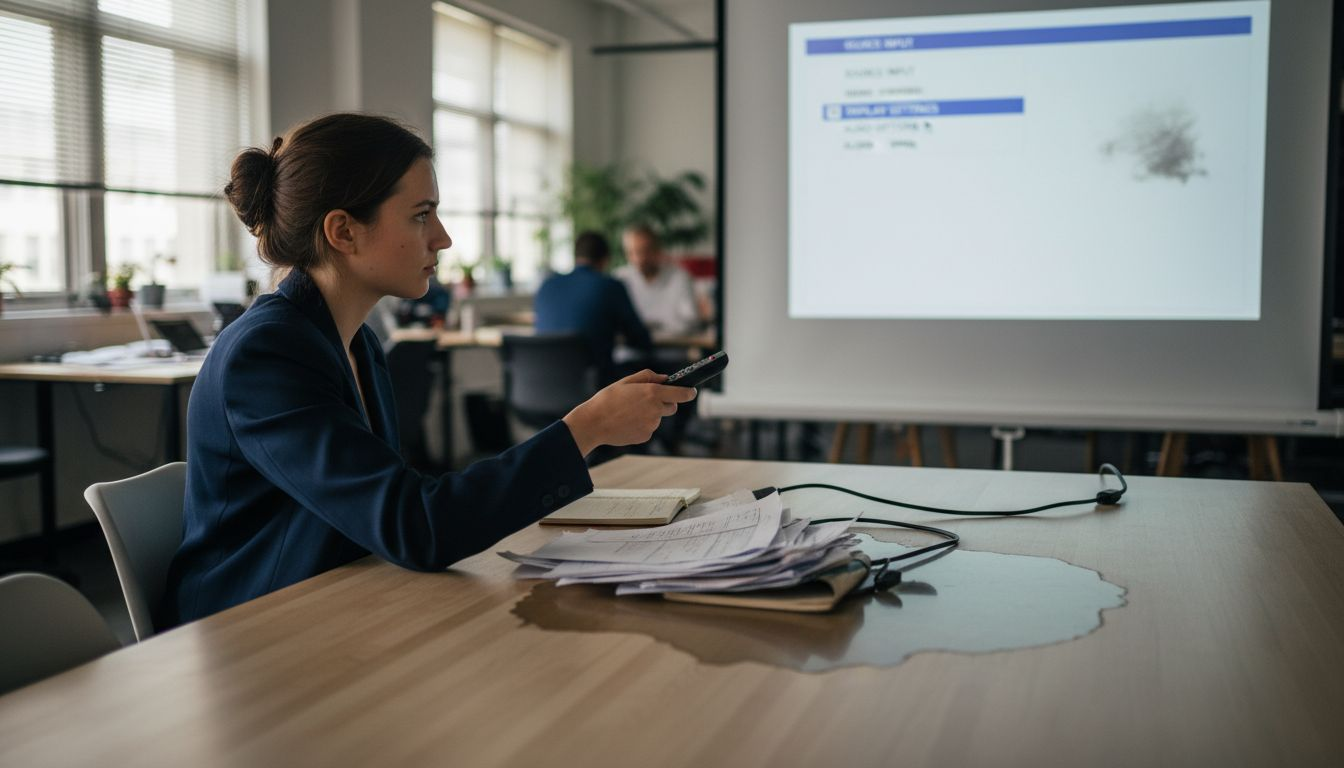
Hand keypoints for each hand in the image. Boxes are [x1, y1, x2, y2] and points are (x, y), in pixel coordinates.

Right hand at [562, 369, 697, 455]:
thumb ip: (648, 377)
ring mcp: (651, 425)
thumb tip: (664, 378)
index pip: (682, 394)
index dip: (689, 392)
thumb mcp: (626, 381)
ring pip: (658, 418)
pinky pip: (649, 428)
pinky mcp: (645, 436)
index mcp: (652, 393)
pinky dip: (642, 424)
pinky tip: (627, 421)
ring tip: (630, 412)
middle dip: (664, 403)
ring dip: (650, 414)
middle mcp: (655, 410)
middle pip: (672, 407)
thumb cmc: (608, 399)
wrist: (594, 423)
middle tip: (647, 400)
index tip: (691, 392)